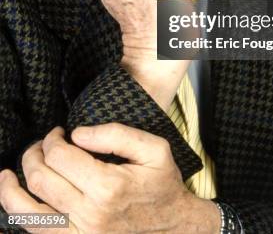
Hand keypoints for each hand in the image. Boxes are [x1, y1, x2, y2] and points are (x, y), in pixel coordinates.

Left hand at [0, 125, 219, 233]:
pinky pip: (36, 232)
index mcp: (108, 187)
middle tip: (42, 144)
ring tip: (9, 172)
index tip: (59, 131)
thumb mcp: (154, 148)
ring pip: (27, 213)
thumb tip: (77, 134)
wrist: (173, 227)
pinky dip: (18, 215)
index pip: (60, 156)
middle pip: (40, 179)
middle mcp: (89, 214)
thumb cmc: (162, 184)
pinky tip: (15, 199)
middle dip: (33, 154)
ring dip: (12, 187)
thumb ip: (116, 134)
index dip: (52, 138)